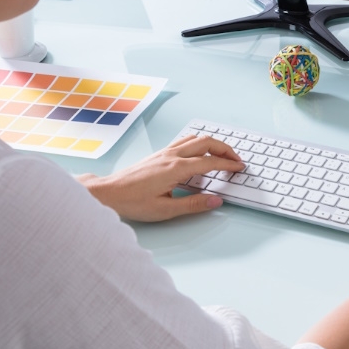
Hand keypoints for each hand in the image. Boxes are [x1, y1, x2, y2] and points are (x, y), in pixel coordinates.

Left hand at [79, 135, 244, 221]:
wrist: (108, 193)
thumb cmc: (132, 202)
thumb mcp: (166, 210)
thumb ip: (194, 204)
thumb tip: (217, 200)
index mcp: (176, 168)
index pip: (210, 162)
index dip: (228, 165)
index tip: (240, 168)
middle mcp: (172, 156)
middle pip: (206, 142)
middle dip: (225, 149)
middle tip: (237, 160)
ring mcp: (165, 152)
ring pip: (196, 138)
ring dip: (213, 144)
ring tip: (223, 155)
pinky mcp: (159, 154)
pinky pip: (185, 141)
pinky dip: (199, 143)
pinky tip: (200, 153)